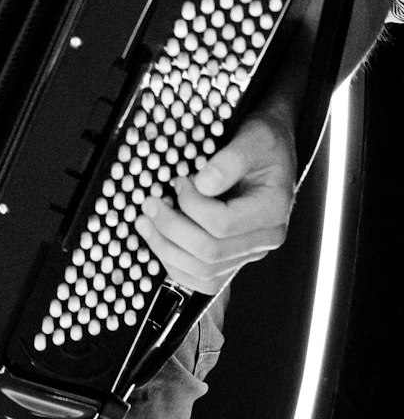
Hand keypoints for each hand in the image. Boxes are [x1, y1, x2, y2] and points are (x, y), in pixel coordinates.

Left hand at [134, 112, 296, 295]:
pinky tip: (159, 241)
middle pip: (210, 252)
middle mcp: (264, 240)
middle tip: (150, 202)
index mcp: (272, 211)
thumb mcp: (253, 139)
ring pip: (203, 271)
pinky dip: (176, 265)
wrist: (270, 153)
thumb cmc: (262, 143)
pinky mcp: (233, 258)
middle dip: (171, 227)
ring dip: (166, 248)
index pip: (223, 224)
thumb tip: (202, 185)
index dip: (191, 204)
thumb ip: (230, 160)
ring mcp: (249, 253)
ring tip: (145, 221)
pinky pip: (203, 279)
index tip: (178, 180)